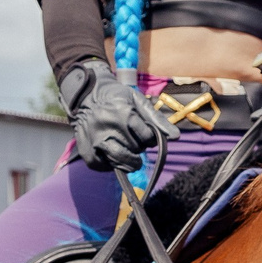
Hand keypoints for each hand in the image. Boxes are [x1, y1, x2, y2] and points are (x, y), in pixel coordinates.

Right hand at [58, 61, 176, 171]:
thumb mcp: (138, 101)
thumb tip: (176, 137)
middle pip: (135, 150)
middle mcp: (108, 128)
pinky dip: (112, 164)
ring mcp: (95, 141)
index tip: (144, 133)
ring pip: (121, 162)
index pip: (147, 138)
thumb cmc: (117, 98)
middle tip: (132, 138)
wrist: (85, 96)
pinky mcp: (86, 152)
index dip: (150, 138)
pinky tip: (112, 153)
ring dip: (129, 160)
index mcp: (124, 114)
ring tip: (127, 150)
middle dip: (138, 147)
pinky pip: (105, 166)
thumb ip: (157, 119)